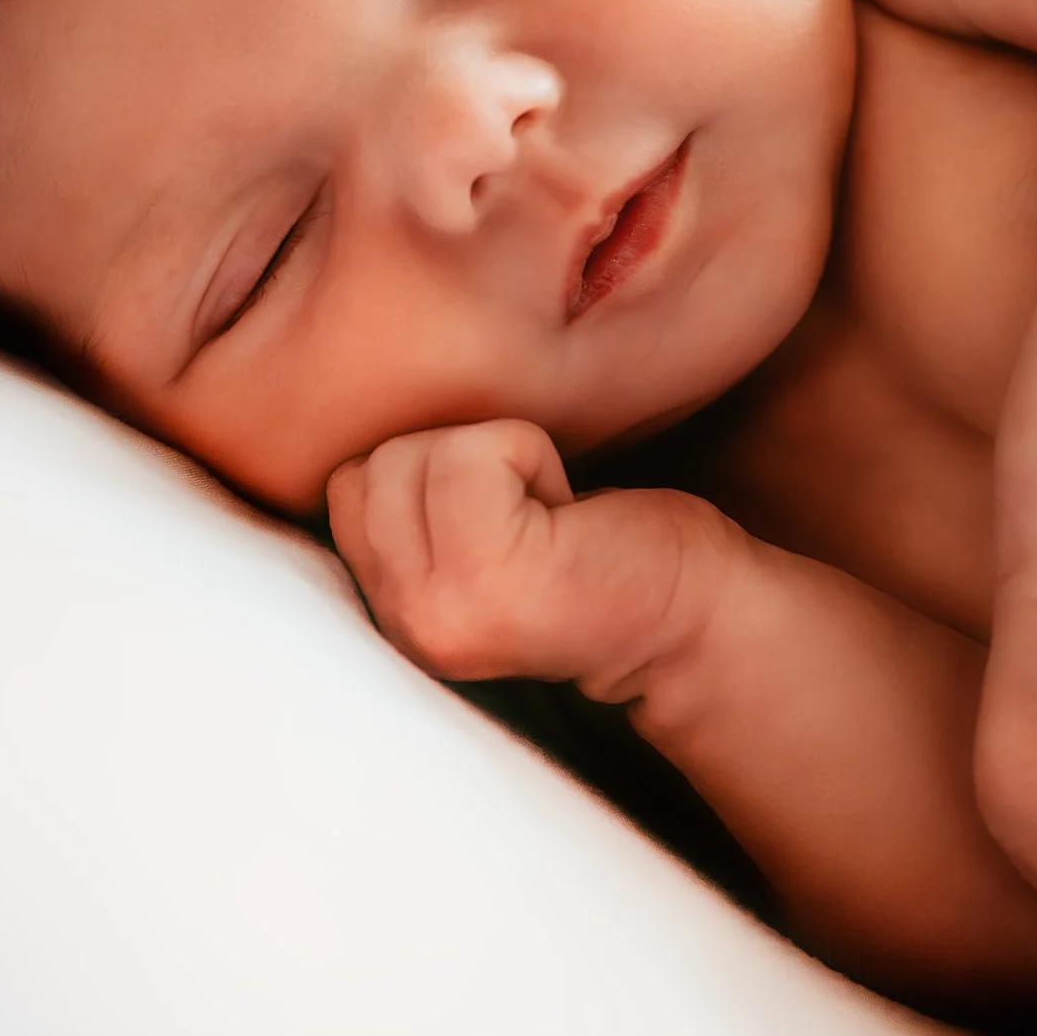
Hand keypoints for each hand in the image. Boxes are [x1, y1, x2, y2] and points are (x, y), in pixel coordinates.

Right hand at [327, 419, 708, 700]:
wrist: (693, 615)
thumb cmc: (597, 555)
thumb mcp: (468, 543)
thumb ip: (406, 514)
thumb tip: (352, 410)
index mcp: (389, 617)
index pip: (343, 486)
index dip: (429, 471)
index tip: (499, 513)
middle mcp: (401, 624)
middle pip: (370, 465)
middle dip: (456, 458)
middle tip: (526, 513)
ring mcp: (439, 607)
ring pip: (413, 453)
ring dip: (493, 455)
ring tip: (544, 514)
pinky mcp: (490, 575)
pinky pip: (475, 449)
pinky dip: (531, 454)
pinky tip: (568, 511)